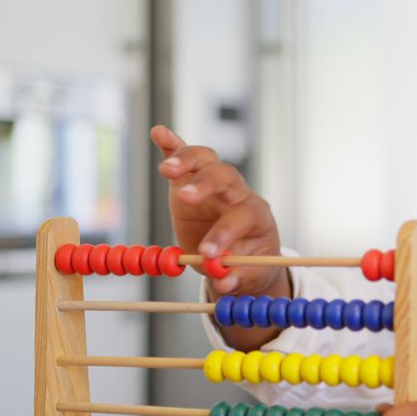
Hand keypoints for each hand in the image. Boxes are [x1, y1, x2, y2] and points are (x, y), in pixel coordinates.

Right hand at [151, 126, 289, 350]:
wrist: (242, 253)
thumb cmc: (248, 263)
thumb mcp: (247, 276)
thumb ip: (235, 278)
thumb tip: (223, 282)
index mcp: (256, 215)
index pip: (243, 216)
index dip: (226, 233)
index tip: (207, 252)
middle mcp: (237, 192)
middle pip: (225, 177)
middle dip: (206, 186)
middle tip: (185, 198)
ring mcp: (214, 182)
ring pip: (206, 160)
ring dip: (187, 161)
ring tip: (167, 171)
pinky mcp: (191, 180)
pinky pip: (186, 157)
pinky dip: (173, 144)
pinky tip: (159, 133)